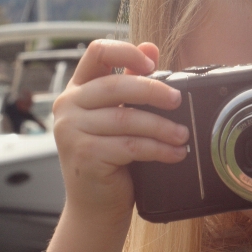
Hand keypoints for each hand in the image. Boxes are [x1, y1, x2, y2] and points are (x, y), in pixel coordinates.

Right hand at [46, 40, 188, 251]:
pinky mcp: (84, 155)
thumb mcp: (119, 114)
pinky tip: (175, 153)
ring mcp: (71, 131)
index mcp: (78, 89)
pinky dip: (158, 149)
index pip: (97, 52)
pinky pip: (130, 145)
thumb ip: (131, 81)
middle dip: (154, 91)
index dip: (126, 52)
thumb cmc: (109, 157)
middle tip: (178, 101)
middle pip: (115, 85)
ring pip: (126, 118)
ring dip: (162, 127)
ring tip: (183, 135)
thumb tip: (151, 46)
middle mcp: (68, 105)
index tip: (152, 64)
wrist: (94, 205)